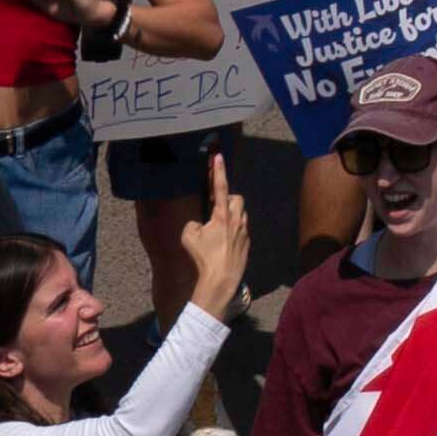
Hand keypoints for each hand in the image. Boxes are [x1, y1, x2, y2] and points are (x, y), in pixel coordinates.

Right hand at [185, 168, 257, 315]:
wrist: (221, 279)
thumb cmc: (204, 258)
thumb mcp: (189, 238)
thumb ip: (193, 224)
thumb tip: (200, 224)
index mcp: (222, 215)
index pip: (220, 187)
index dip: (218, 171)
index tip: (218, 156)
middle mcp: (237, 220)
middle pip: (237, 198)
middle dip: (227, 198)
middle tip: (215, 207)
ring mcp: (244, 231)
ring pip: (241, 214)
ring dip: (231, 215)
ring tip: (218, 227)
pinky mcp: (247, 243)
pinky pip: (242, 229)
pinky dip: (233, 230)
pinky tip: (223, 243)